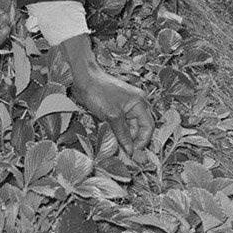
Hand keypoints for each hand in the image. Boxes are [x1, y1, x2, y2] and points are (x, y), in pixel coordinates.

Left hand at [57, 34, 153, 155]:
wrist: (83, 79)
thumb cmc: (99, 92)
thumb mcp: (112, 116)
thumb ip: (122, 134)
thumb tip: (130, 151)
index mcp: (139, 103)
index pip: (148, 126)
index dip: (143, 141)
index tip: (133, 152)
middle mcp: (136, 104)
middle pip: (140, 128)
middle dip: (133, 140)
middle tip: (124, 153)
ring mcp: (125, 107)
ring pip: (129, 127)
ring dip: (124, 137)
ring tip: (116, 147)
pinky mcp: (115, 109)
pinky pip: (120, 124)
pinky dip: (117, 132)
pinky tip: (111, 139)